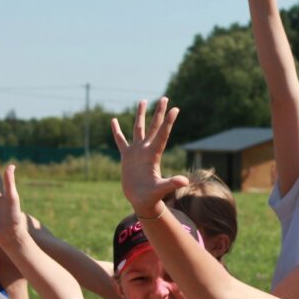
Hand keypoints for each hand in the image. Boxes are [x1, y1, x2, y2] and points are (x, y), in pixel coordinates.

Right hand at [111, 98, 188, 215]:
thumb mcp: (161, 189)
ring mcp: (136, 152)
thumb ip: (171, 183)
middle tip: (164, 98)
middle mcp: (146, 150)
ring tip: (143, 100)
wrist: (142, 201)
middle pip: (154, 126)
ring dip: (140, 115)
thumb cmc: (151, 196)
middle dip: (159, 112)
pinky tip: (113, 120)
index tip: (175, 108)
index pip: (162, 134)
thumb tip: (184, 181)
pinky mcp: (127, 156)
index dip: (168, 122)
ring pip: (138, 129)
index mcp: (153, 154)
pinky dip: (117, 131)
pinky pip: (120, 140)